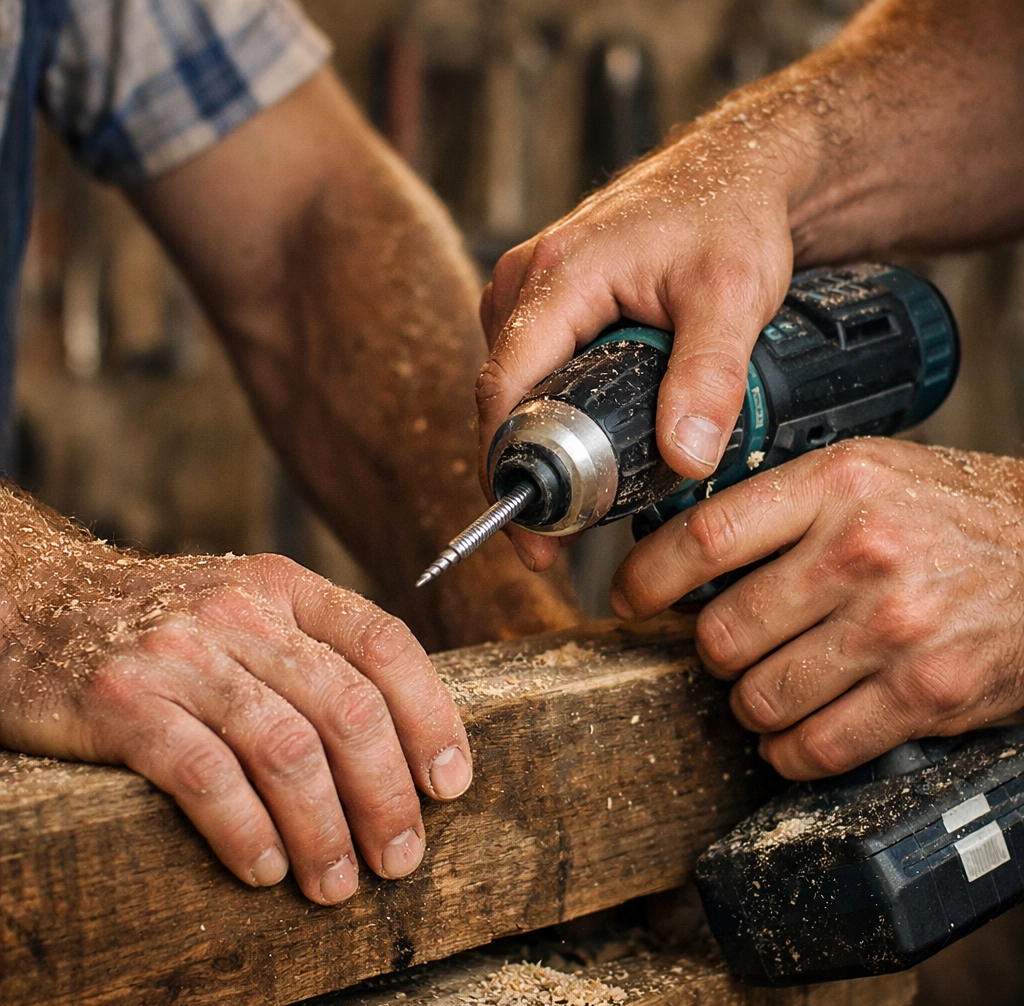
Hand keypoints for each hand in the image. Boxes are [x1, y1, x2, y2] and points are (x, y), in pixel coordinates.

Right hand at [0, 487, 471, 903]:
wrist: (42, 605)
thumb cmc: (167, 623)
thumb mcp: (252, 608)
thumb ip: (317, 653)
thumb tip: (404, 737)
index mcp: (287, 588)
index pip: (386, 644)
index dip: (432, 716)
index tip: (450, 781)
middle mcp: (243, 612)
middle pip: (347, 708)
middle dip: (387, 794)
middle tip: (401, 854)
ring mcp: (184, 654)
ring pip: (287, 750)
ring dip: (325, 829)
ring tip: (337, 880)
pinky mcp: (125, 701)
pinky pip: (207, 776)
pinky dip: (247, 831)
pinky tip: (266, 867)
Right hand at [476, 112, 802, 571]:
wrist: (734, 170)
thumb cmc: (730, 214)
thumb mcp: (734, 294)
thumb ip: (711, 375)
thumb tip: (685, 457)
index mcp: (558, 275)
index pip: (504, 386)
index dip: (507, 465)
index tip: (528, 528)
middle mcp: (527, 278)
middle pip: (500, 394)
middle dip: (522, 469)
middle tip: (557, 537)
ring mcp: (531, 288)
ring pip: (513, 385)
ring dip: (536, 444)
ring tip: (578, 502)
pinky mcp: (546, 299)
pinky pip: (529, 367)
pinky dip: (549, 413)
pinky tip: (584, 447)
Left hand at [608, 439, 1023, 777]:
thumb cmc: (959, 514)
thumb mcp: (869, 473)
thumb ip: (784, 503)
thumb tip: (691, 545)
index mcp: (836, 488)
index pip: (706, 536)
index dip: (647, 575)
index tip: (626, 596)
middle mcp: (860, 555)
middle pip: (723, 630)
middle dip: (710, 649)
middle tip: (727, 644)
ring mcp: (893, 629)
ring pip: (760, 696)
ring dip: (747, 702)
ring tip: (765, 686)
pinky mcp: (924, 694)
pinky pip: (816, 746)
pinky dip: (788, 750)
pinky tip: (792, 733)